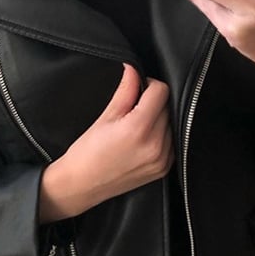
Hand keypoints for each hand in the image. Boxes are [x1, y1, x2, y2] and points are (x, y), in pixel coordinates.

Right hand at [39, 64, 173, 222]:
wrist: (82, 185)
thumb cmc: (88, 153)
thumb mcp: (105, 117)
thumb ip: (125, 91)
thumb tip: (134, 70)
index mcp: (138, 129)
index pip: (161, 91)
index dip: (148, 85)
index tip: (138, 89)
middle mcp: (155, 145)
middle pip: (167, 107)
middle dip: (152, 103)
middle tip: (132, 110)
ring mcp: (162, 159)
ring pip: (171, 123)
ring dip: (158, 119)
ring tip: (136, 127)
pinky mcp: (164, 168)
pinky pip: (172, 142)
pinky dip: (161, 135)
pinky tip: (142, 139)